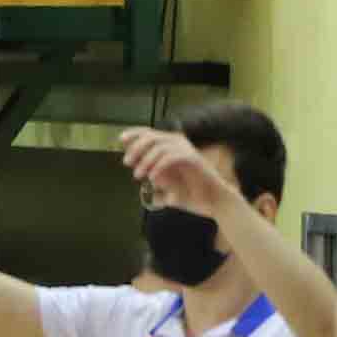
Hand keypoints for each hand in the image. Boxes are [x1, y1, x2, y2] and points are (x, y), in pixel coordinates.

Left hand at [115, 127, 245, 221]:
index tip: (121, 140)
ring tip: (138, 174)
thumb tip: (138, 169)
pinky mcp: (193, 159)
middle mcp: (180, 144)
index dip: (135, 133)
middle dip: (136, 147)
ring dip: (146, 159)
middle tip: (127, 162)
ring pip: (160, 146)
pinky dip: (159, 166)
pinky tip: (152, 177)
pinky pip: (171, 158)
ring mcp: (187, 150)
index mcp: (174, 146)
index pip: (150, 133)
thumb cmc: (192, 194)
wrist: (215, 202)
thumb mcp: (168, 183)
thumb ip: (156, 174)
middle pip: (152, 136)